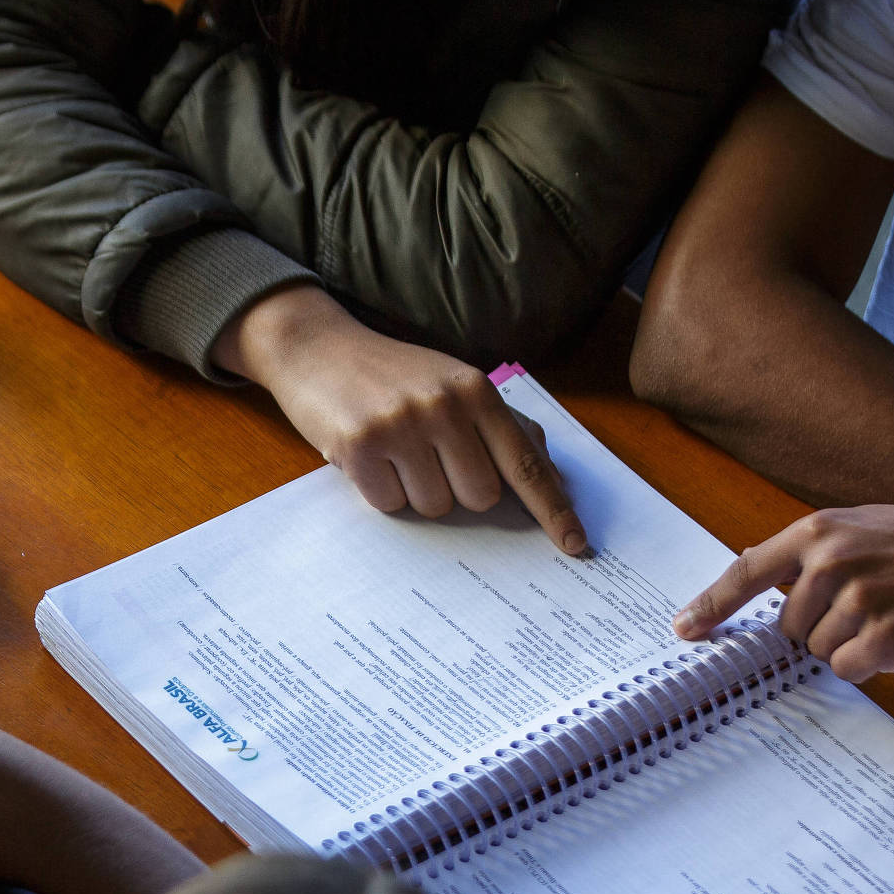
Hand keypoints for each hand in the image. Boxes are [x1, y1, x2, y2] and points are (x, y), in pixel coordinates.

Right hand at [216, 285, 587, 555]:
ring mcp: (402, 425)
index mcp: (477, 391)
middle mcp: (445, 406)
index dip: (553, 509)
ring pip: (435, 506)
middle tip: (429, 459)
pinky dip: (380, 490)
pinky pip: (390, 504)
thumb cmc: (393, 376)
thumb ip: (503, 427)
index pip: (526, 463)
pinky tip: (369, 457)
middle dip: (458, 490)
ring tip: (394, 453)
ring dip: (415, 491)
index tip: (576, 545)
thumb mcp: (454, 385)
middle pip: (480, 497)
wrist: (317, 347)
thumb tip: (551, 476)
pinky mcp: (361, 445)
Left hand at [674, 505, 893, 682]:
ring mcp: (857, 598)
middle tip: (869, 607)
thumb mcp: (861, 529)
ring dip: (849, 646)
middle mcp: (831, 561)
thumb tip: (752, 580)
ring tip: (891, 615)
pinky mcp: (882, 635)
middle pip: (788, 629)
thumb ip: (809, 556)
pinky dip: (870, 664)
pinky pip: (848, 669)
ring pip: (818, 652)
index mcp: (819, 531)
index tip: (682, 630)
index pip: (747, 571)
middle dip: (820, 630)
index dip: (711, 605)